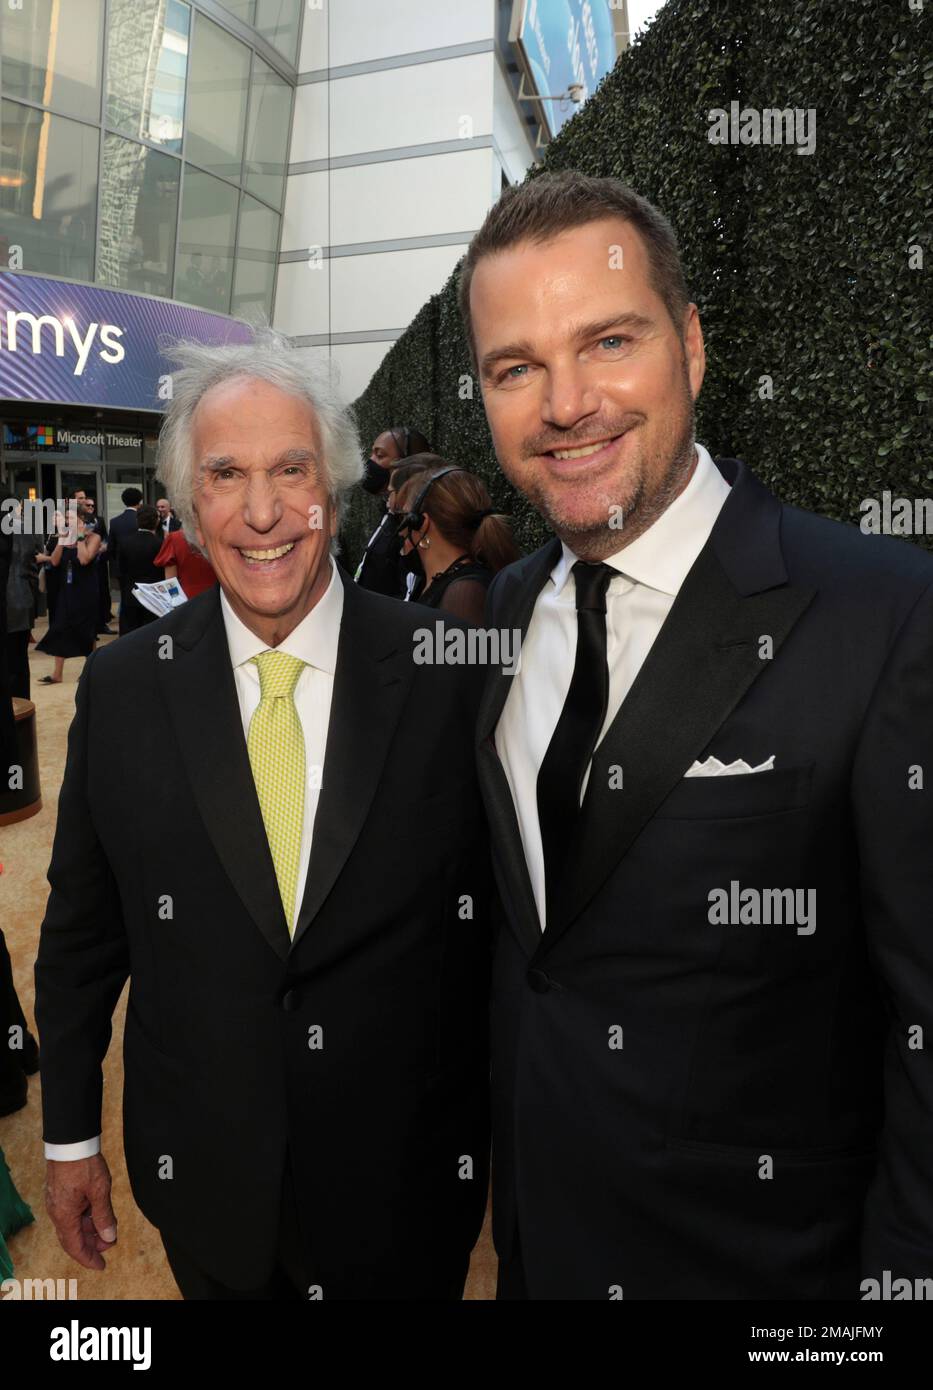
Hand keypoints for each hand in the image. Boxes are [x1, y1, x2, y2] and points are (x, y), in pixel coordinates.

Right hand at [45, 1154, 117, 1269]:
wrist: (71, 1141)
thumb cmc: (83, 1164)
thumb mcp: (100, 1191)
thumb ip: (104, 1216)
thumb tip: (109, 1237)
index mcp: (64, 1216)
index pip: (75, 1247)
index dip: (89, 1258)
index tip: (101, 1266)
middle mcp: (58, 1212)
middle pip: (73, 1237)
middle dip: (92, 1244)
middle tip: (110, 1244)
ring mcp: (58, 1202)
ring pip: (74, 1224)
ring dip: (90, 1230)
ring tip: (108, 1229)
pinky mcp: (61, 1193)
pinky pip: (73, 1213)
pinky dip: (86, 1217)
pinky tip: (99, 1214)